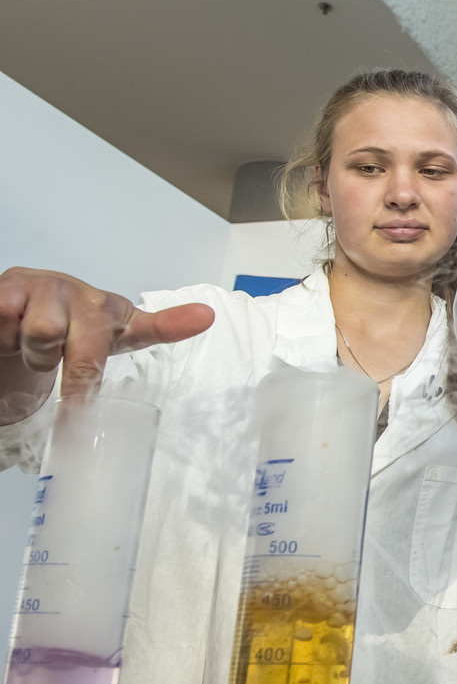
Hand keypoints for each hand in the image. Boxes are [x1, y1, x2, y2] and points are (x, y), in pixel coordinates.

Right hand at [0, 267, 214, 418]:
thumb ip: (163, 327)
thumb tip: (208, 315)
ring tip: (28, 343)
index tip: (88, 398)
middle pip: (51, 337)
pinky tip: (8, 333)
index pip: (106, 342)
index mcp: (103, 306)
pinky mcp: (2, 288)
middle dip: (46, 359)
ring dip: (23, 348)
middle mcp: (68, 290)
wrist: (27, 299)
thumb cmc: (77, 321)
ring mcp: (31, 286)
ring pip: (27, 332)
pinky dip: (2, 337)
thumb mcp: (120, 330)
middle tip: (48, 360)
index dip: (90, 372)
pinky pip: (1, 318)